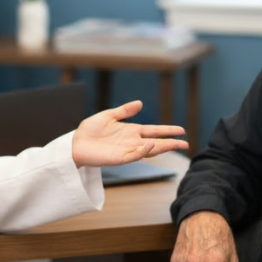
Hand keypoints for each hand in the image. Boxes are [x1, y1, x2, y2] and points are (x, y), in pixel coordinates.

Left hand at [71, 100, 187, 167]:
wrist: (75, 143)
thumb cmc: (90, 130)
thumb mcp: (109, 115)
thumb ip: (124, 111)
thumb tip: (140, 103)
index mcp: (131, 131)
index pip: (153, 131)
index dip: (167, 130)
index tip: (181, 130)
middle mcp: (132, 142)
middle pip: (156, 142)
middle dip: (171, 143)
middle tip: (186, 143)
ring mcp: (126, 151)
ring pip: (148, 150)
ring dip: (161, 147)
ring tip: (175, 144)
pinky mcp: (118, 158)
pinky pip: (133, 155)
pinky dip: (143, 151)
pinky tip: (151, 145)